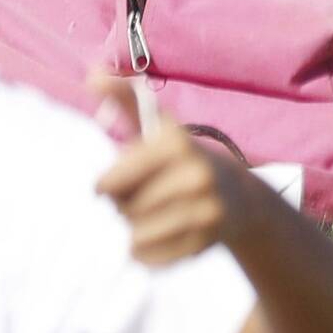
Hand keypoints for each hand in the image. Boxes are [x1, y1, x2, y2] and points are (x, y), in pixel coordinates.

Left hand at [86, 82, 253, 266]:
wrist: (240, 197)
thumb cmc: (181, 159)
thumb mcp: (156, 128)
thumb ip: (124, 101)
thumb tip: (92, 72)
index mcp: (177, 143)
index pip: (112, 181)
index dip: (106, 185)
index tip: (111, 184)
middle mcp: (196, 175)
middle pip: (123, 209)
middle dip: (125, 207)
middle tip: (144, 198)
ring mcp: (205, 210)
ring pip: (135, 237)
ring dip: (135, 232)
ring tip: (152, 218)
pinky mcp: (205, 243)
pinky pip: (150, 260)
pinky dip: (147, 254)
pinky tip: (161, 238)